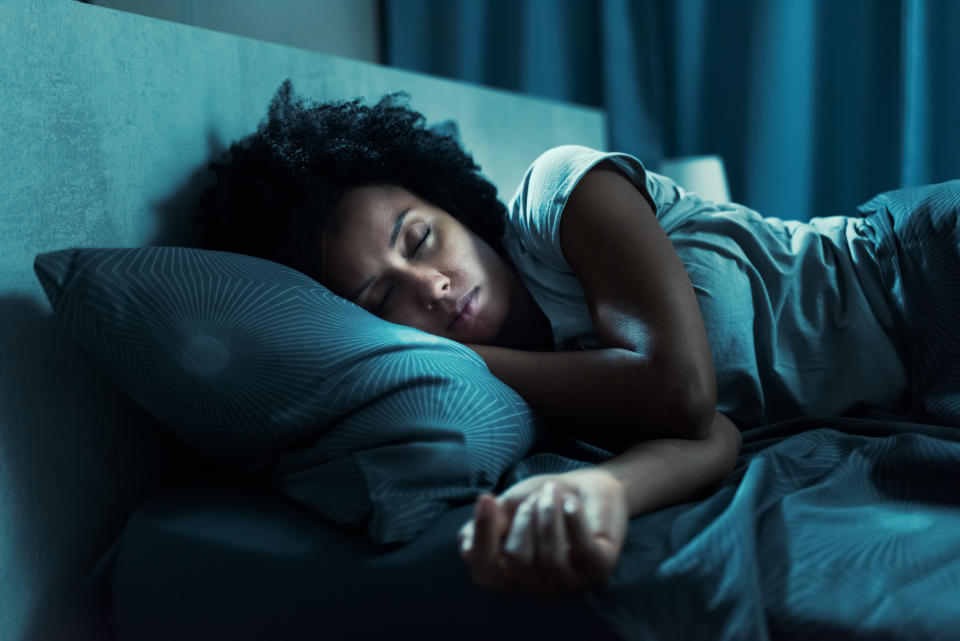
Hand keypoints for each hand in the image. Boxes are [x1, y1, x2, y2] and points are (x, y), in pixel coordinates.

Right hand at [457, 468, 627, 598]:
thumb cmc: (542, 500)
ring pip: (550, 557)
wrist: (587, 487)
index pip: (484, 572)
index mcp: (509, 575)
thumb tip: (466, 544)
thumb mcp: (508, 507)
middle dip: (525, 516)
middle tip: (537, 497)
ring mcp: (569, 583)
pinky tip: (571, 502)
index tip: (487, 498)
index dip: (482, 536)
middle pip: (516, 558)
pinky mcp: (598, 571)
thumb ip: (487, 525)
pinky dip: (573, 518)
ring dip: (549, 512)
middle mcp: (536, 586)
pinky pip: (582, 549)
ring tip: (554, 493)